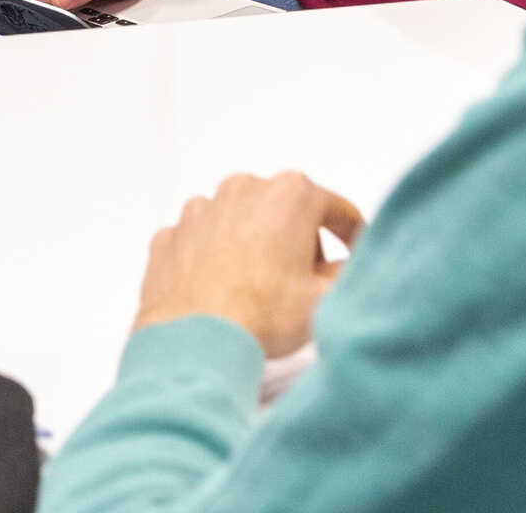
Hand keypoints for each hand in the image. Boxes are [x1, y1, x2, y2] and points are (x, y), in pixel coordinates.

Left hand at [132, 171, 365, 355]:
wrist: (195, 337)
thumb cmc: (265, 315)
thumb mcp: (328, 297)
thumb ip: (347, 271)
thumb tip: (344, 265)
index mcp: (289, 195)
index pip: (336, 208)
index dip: (352, 235)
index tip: (354, 255)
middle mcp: (242, 189)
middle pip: (287, 210)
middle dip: (302, 239)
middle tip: (308, 280)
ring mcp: (200, 209)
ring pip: (243, 220)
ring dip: (258, 244)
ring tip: (264, 288)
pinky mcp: (172, 233)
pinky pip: (205, 239)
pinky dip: (218, 256)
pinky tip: (225, 288)